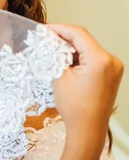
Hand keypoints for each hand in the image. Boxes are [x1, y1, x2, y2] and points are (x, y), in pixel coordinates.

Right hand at [48, 24, 122, 140]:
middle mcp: (111, 61)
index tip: (45, 29)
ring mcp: (114, 68)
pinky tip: (67, 65)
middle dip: (65, 40)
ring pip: (89, 50)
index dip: (60, 29)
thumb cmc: (74, 108)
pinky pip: (94, 60)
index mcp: (100, 59)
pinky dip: (80, 59)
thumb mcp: (59, 76)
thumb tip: (47, 40)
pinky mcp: (112, 75)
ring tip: (55, 55)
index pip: (78, 34)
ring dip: (72, 50)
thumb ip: (54, 54)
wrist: (87, 130)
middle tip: (46, 41)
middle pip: (85, 41)